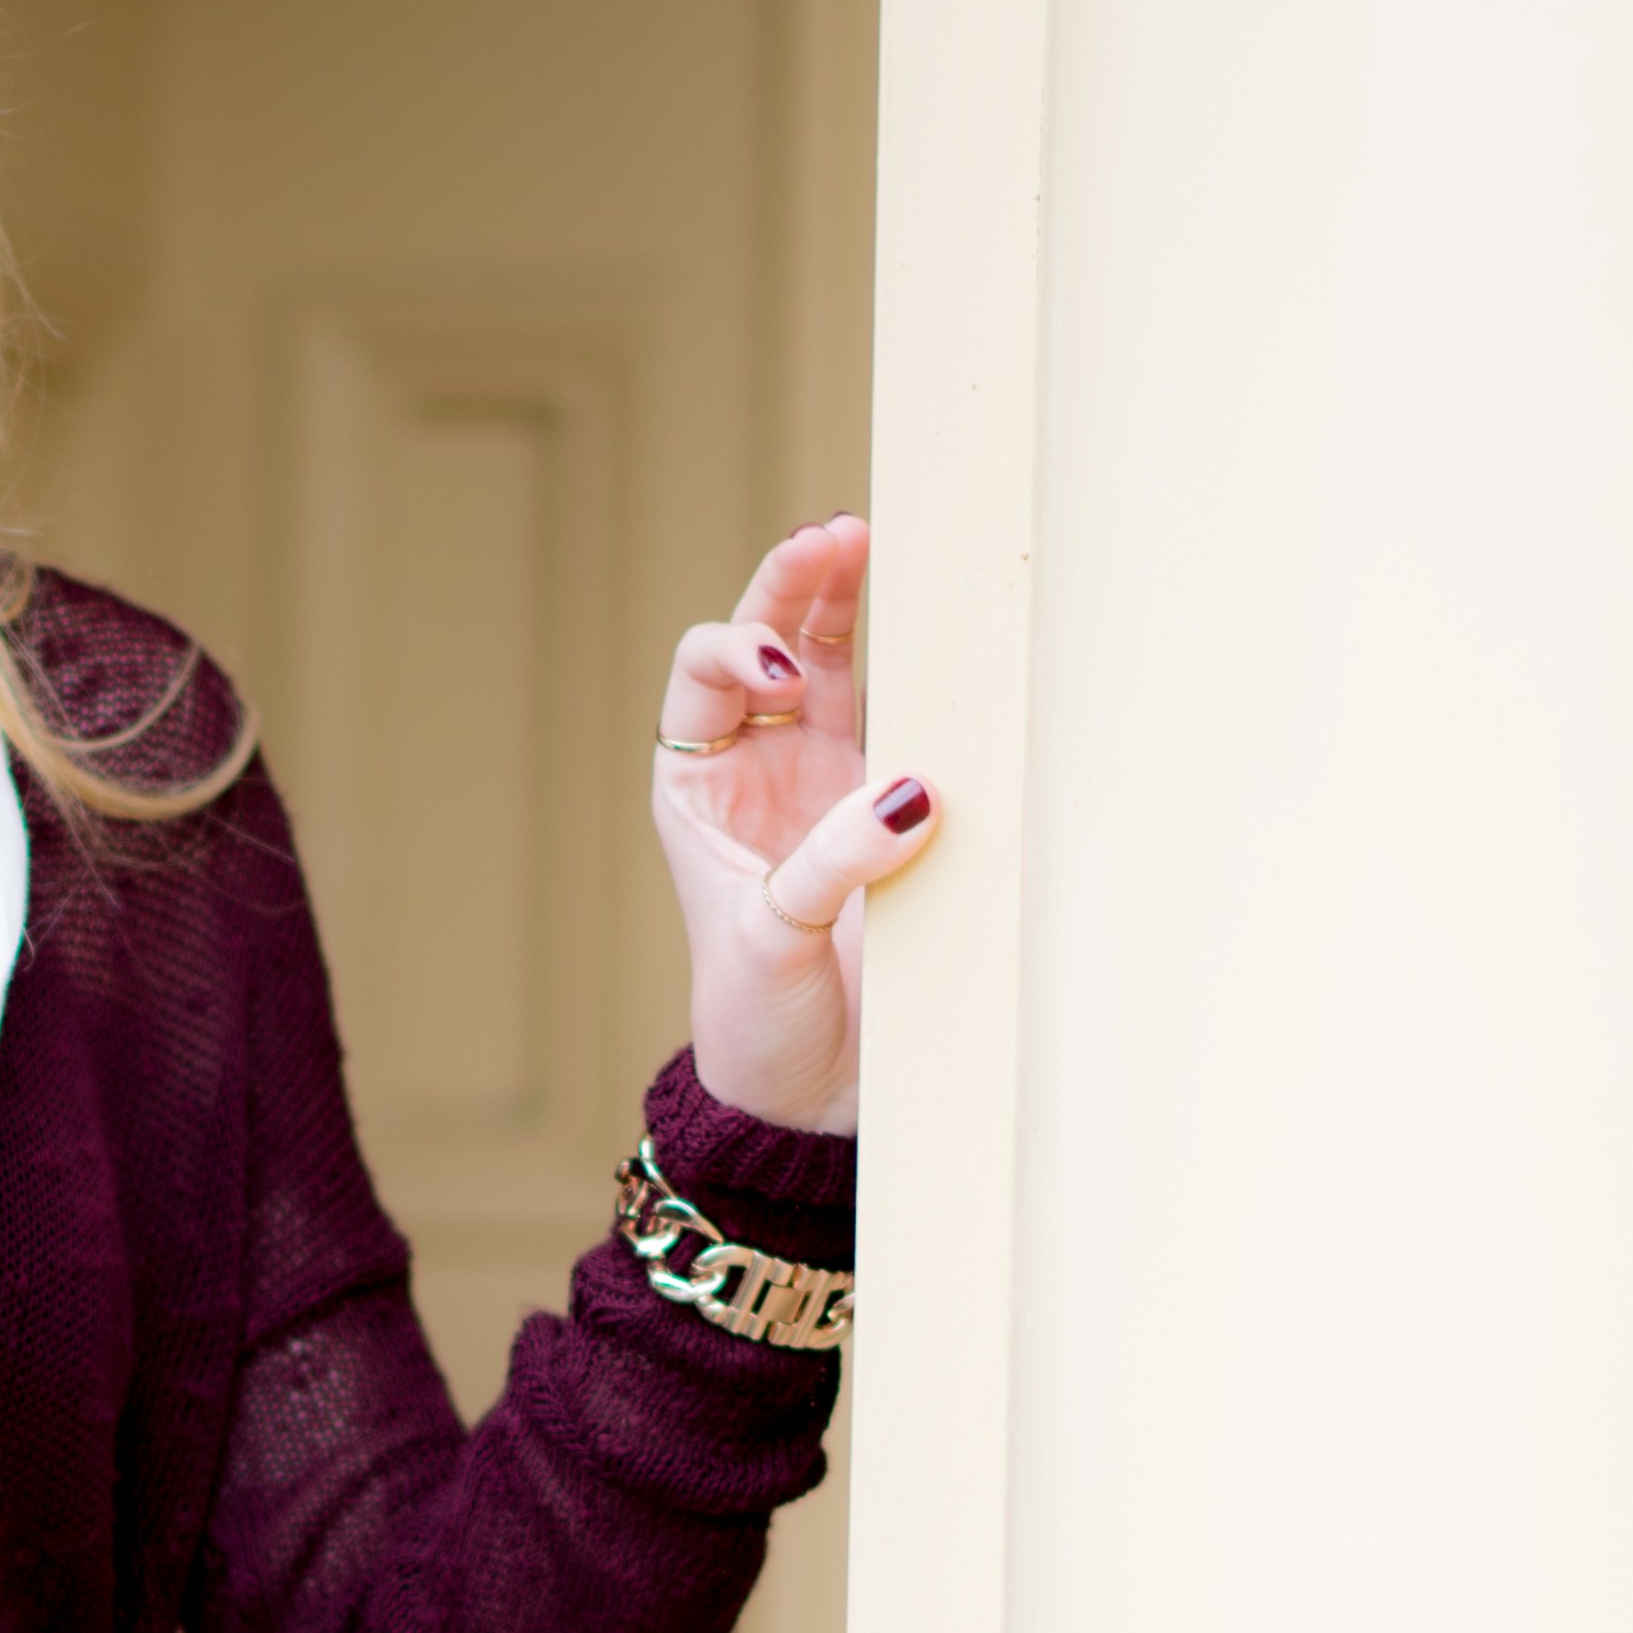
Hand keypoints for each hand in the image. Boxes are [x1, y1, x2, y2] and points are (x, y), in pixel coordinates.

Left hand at [643, 518, 935, 1131]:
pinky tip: (935, 624)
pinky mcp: (889, 807)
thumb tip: (912, 793)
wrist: (813, 1093)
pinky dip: (917, 669)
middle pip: (770, 644)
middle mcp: (759, 768)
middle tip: (834, 539)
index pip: (704, 679)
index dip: (742, 654)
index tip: (787, 678)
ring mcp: (827, 779)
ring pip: (835, 661)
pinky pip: (903, 716)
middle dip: (793, 587)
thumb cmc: (760, 1020)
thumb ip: (831, 865)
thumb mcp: (773, 941)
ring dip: (847, 601)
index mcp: (697, 787)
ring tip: (867, 540)